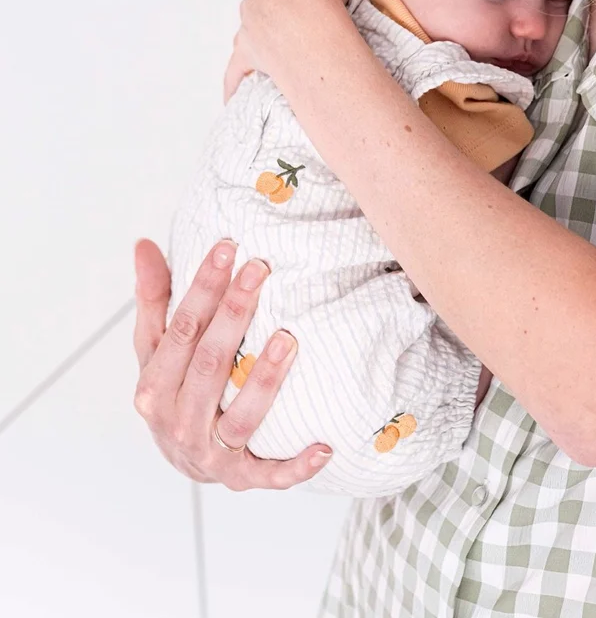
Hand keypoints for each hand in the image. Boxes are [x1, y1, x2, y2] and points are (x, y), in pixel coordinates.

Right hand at [132, 238, 332, 488]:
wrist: (181, 461)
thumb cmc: (173, 389)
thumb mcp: (155, 347)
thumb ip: (153, 298)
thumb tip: (143, 244)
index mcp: (154, 388)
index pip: (181, 330)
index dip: (202, 288)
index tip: (228, 247)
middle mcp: (178, 423)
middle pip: (210, 364)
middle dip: (235, 314)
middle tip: (261, 269)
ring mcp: (211, 454)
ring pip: (242, 416)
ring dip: (265, 379)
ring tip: (289, 338)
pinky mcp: (242, 479)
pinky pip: (271, 475)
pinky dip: (296, 466)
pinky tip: (324, 446)